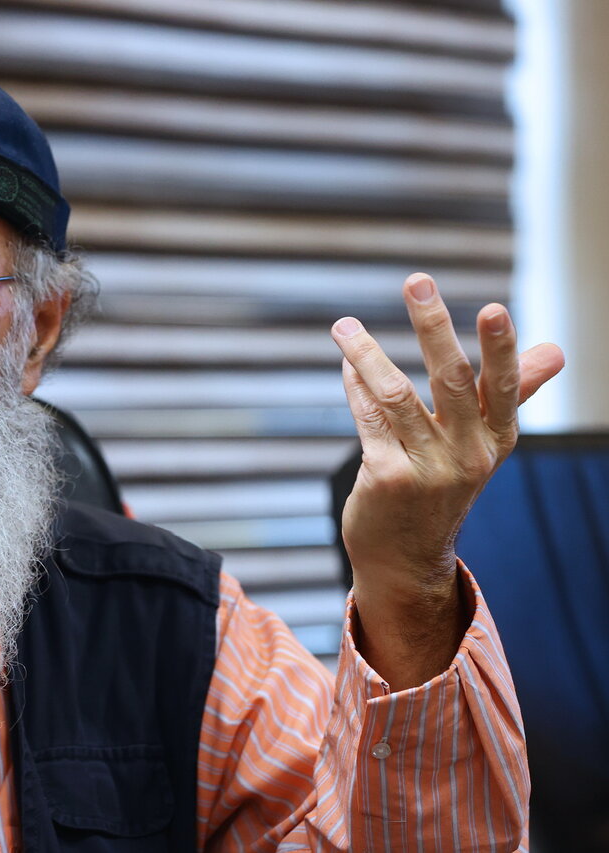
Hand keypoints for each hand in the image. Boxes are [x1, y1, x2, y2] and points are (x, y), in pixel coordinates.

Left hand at [331, 273, 563, 688]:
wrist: (406, 556)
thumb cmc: (443, 484)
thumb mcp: (484, 444)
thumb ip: (512, 393)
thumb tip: (556, 351)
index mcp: (496, 439)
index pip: (504, 386)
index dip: (500, 349)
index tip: (493, 309)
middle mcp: (468, 454)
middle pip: (452, 380)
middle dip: (434, 328)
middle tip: (417, 282)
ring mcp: (427, 469)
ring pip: (396, 396)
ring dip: (367, 354)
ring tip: (343, 325)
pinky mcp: (386, 479)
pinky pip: (368, 419)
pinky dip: (354, 386)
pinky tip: (346, 363)